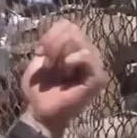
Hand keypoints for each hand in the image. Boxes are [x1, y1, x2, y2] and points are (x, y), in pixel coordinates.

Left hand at [21, 20, 108, 136]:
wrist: (40, 112)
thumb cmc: (39, 90)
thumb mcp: (38, 61)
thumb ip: (50, 42)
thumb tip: (64, 25)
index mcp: (75, 48)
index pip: (68, 25)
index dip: (50, 35)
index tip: (40, 52)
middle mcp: (89, 53)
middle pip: (73, 30)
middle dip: (53, 44)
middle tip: (48, 64)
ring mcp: (96, 65)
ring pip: (79, 41)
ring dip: (60, 55)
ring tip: (57, 71)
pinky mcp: (98, 77)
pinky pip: (86, 56)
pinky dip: (71, 60)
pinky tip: (66, 72)